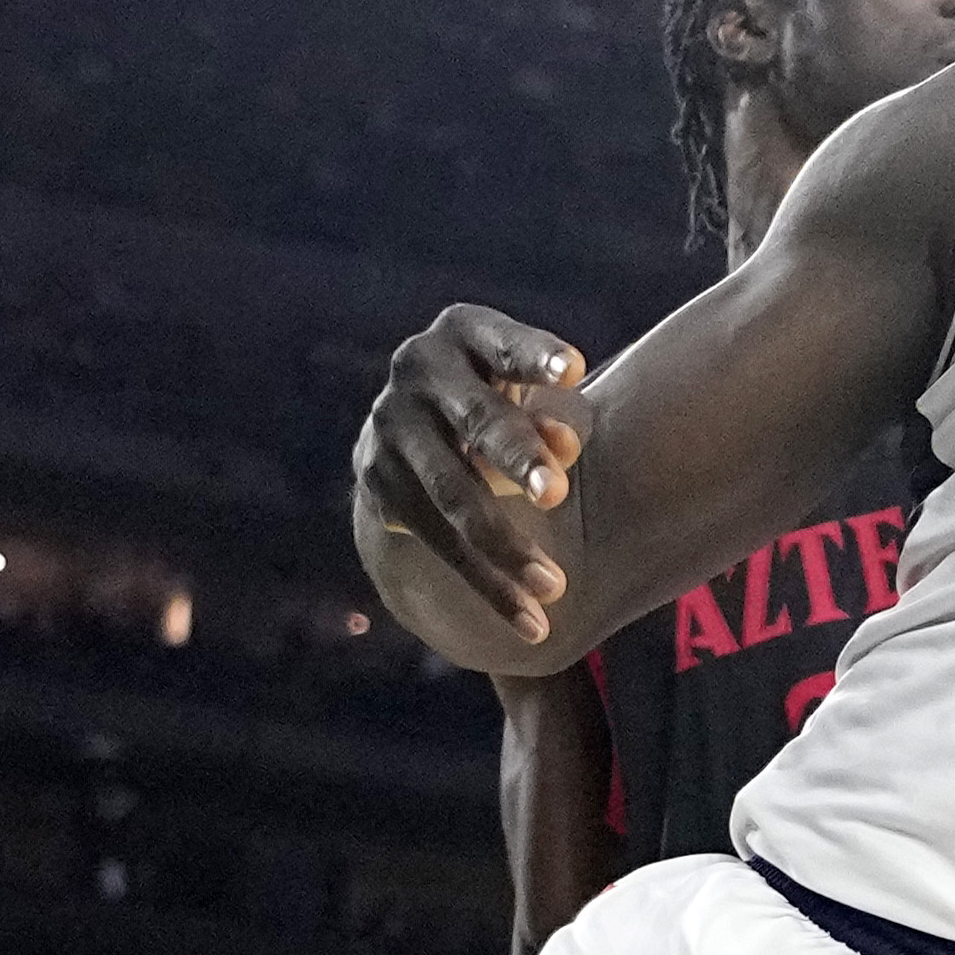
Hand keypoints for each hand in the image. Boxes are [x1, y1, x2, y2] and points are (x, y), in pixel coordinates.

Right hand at [352, 302, 595, 669]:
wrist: (412, 428)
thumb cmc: (498, 397)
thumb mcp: (520, 393)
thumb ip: (544, 418)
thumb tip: (564, 446)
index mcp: (464, 332)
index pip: (504, 343)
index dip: (535, 356)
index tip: (576, 371)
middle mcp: (417, 369)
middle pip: (477, 419)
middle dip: (519, 458)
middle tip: (557, 494)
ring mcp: (390, 425)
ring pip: (453, 493)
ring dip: (505, 543)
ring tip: (554, 587)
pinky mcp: (377, 481)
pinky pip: (437, 540)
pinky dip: (488, 584)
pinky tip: (531, 622)